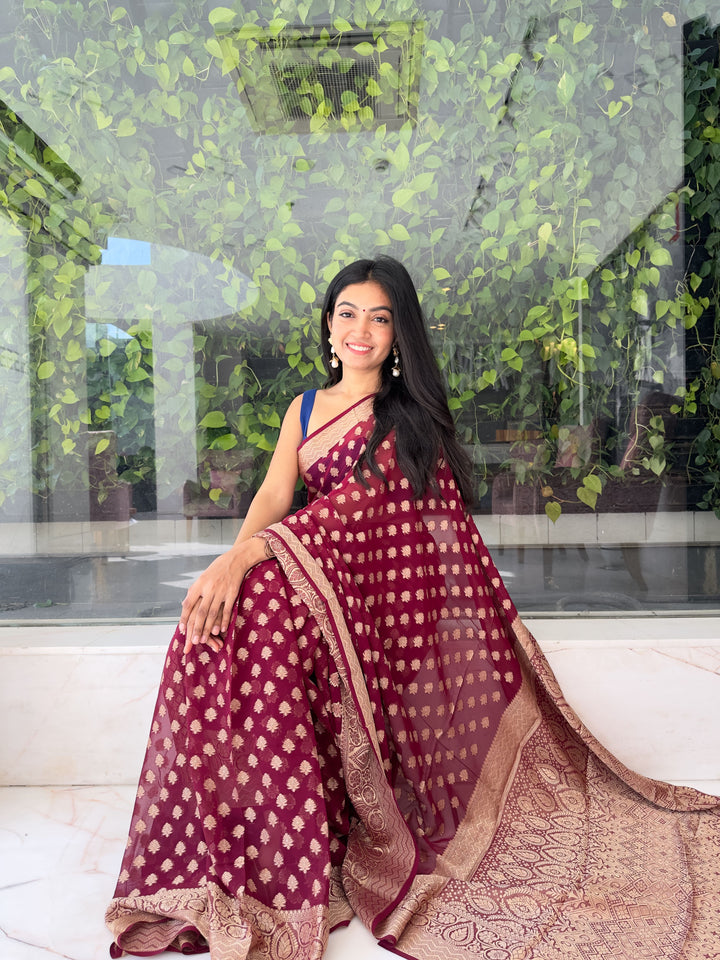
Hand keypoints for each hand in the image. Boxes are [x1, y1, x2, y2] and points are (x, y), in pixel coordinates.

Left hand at [179, 538, 267, 654]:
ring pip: (213, 613)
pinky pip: (227, 610)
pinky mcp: (232, 593)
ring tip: (205, 639)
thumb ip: (194, 592)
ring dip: (208, 628)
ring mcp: (221, 591)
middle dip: (196, 628)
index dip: (184, 618)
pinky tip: (221, 630)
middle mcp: (209, 588)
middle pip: (200, 612)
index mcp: (199, 585)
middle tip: (193, 641)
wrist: (235, 559)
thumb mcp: (202, 578)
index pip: (188, 604)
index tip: (182, 630)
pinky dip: (223, 621)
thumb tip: (184, 605)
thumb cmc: (217, 570)